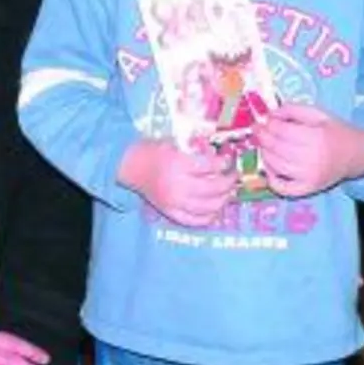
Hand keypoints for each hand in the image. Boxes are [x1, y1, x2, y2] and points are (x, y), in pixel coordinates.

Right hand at [117, 139, 234, 226]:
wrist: (129, 166)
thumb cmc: (151, 151)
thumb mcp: (174, 144)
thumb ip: (195, 153)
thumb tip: (218, 159)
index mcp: (178, 165)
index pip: (208, 167)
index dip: (222, 163)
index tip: (228, 160)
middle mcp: (178, 186)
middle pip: (212, 188)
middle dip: (228, 182)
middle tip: (233, 176)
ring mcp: (174, 202)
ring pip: (207, 207)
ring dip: (222, 200)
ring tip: (228, 192)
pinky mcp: (170, 212)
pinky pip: (194, 220)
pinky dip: (208, 217)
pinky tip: (215, 210)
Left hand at [255, 103, 363, 197]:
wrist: (356, 154)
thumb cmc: (335, 131)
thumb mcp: (318, 113)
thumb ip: (293, 110)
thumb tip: (270, 114)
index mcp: (316, 138)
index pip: (282, 131)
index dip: (269, 124)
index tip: (265, 119)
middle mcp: (312, 159)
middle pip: (276, 147)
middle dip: (262, 136)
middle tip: (258, 130)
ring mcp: (309, 177)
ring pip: (275, 166)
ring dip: (264, 153)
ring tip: (263, 144)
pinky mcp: (308, 189)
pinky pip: (283, 188)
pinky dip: (271, 179)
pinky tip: (269, 167)